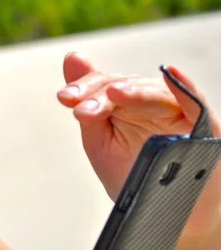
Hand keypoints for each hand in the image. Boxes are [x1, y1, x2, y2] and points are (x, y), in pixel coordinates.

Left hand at [57, 52, 220, 242]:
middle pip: (124, 86)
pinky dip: (185, 88)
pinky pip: (196, 104)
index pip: (102, 85)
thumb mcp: (101, 140)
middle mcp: (150, 101)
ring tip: (114, 93)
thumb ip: (86, 102)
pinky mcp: (201, 126)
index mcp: (124, 102)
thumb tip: (72, 56)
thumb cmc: (131, 170)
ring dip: (133, 92)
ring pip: (154, 94)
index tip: (64, 99)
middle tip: (81, 109)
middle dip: (100, 95)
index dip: (83, 88)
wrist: (165, 210)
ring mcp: (176, 111)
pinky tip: (171, 73)